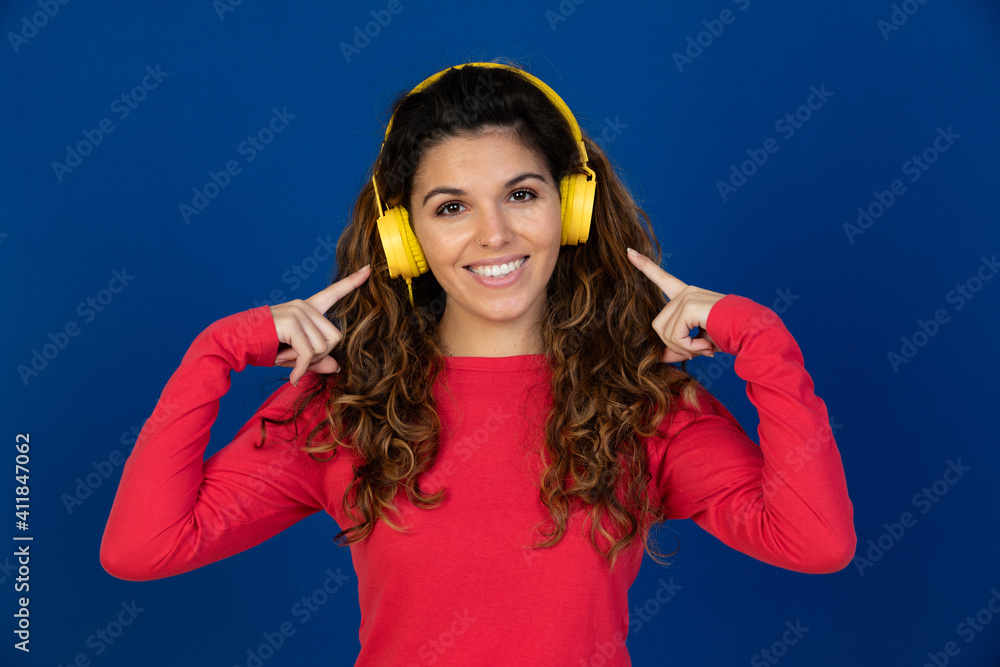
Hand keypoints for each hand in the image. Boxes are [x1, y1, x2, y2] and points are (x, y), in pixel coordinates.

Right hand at [268, 265, 370, 385]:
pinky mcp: (291, 323)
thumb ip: (316, 360)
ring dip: (306, 363)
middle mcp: (303, 306)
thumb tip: (336, 368)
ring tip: (285, 359)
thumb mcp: (294, 355)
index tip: (369, 268)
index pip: (333, 293)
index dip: (353, 282)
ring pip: (323, 348)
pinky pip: (308, 354)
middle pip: (335, 338)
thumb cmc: (263, 347)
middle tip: (297, 360)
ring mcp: (297, 312)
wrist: (233, 342)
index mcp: (306, 308)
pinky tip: (291, 377)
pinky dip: (300, 369)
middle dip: (320, 357)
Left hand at [626, 248, 725, 362]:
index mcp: (688, 296)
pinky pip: (675, 335)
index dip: (645, 266)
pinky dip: (689, 348)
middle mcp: (686, 292)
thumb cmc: (730, 337)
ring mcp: (688, 296)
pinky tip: (707, 346)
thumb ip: (679, 348)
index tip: (628, 252)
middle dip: (674, 345)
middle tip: (697, 351)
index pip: (662, 279)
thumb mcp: (698, 343)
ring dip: (684, 348)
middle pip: (658, 325)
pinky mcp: (690, 305)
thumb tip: (659, 358)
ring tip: (705, 348)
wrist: (753, 333)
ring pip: (664, 332)